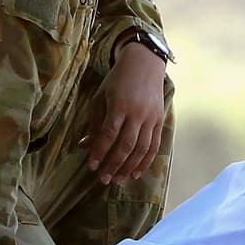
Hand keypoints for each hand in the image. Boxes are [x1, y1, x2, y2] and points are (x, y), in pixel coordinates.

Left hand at [78, 41, 166, 184]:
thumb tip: (85, 146)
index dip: (100, 152)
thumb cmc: (118, 80)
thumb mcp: (101, 97)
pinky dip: (145, 161)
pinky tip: (135, 172)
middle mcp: (138, 113)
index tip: (91, 166)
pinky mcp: (160, 121)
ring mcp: (151, 118)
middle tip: (103, 180)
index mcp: (120, 105)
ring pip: (141, 149)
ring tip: (118, 180)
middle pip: (126, 145)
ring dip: (129, 167)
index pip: (109, 134)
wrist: (145, 64)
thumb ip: (95, 123)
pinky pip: (154, 146)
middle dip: (114, 165)